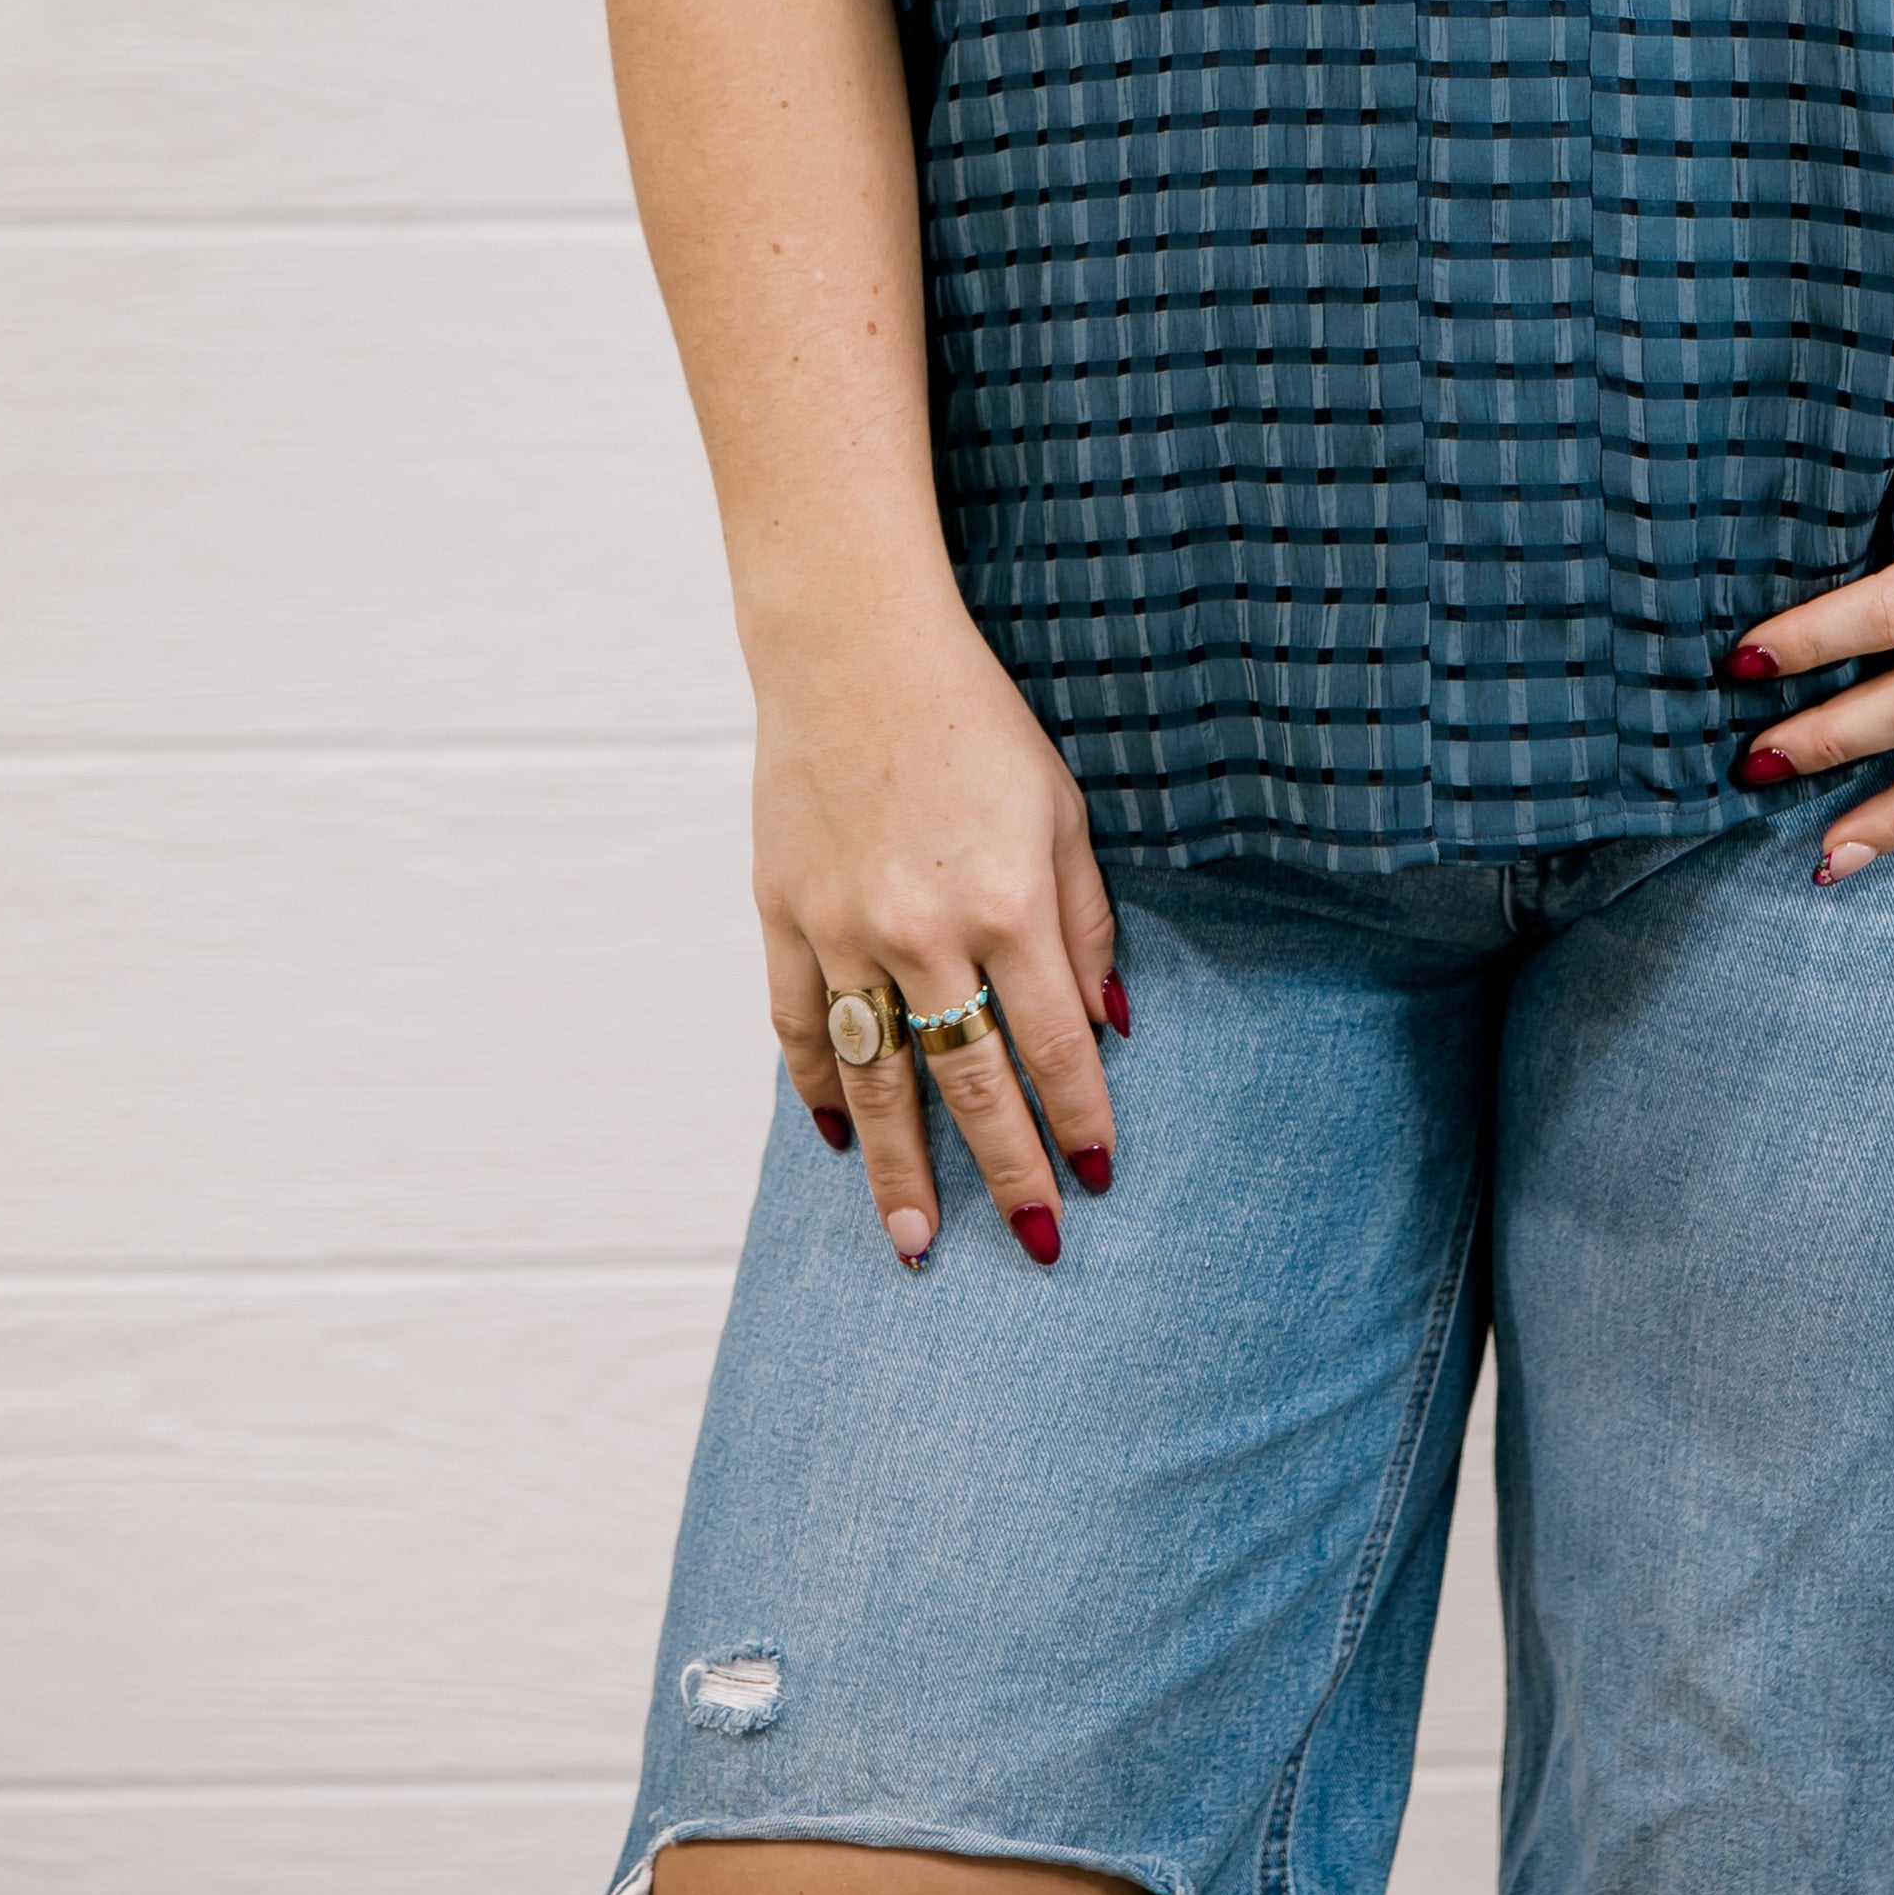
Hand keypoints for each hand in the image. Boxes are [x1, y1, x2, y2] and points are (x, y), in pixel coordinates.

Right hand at [752, 587, 1123, 1265]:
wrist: (852, 649)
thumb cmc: (974, 722)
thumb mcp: (1061, 806)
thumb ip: (1087, 919)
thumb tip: (1109, 1023)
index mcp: (1006, 900)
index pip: (1052, 1043)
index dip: (1079, 1116)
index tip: (1097, 1177)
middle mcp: (923, 930)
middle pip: (970, 1082)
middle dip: (1007, 1172)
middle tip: (1032, 1245)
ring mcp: (843, 929)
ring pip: (876, 1080)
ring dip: (898, 1169)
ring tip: (917, 1241)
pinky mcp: (783, 916)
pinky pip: (799, 1028)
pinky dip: (818, 1089)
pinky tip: (835, 1137)